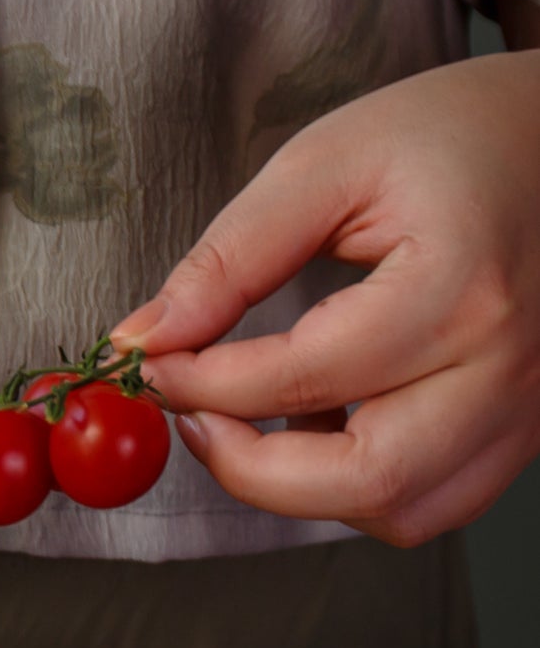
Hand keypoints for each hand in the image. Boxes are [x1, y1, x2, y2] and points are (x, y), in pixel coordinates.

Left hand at [111, 49, 539, 544]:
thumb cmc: (451, 137)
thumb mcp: (324, 166)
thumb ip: (228, 259)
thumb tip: (145, 339)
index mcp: (460, 288)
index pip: (301, 379)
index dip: (201, 384)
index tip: (152, 364)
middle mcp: (508, 366)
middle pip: (364, 479)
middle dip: (248, 468)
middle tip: (194, 415)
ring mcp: (528, 408)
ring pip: (401, 511)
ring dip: (305, 489)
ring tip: (255, 419)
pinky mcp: (525, 428)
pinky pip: (434, 500)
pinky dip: (359, 487)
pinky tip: (323, 423)